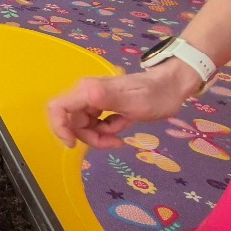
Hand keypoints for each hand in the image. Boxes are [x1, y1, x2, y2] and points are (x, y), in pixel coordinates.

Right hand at [47, 59, 202, 148]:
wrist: (173, 87)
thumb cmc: (154, 94)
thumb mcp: (131, 100)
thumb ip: (105, 98)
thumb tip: (85, 98)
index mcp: (88, 90)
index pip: (57, 108)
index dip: (59, 128)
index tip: (73, 144)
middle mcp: (86, 94)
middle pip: (72, 122)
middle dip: (88, 137)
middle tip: (112, 142)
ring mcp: (93, 101)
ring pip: (83, 126)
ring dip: (98, 136)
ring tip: (120, 136)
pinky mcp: (102, 107)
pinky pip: (94, 125)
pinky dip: (105, 132)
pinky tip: (122, 128)